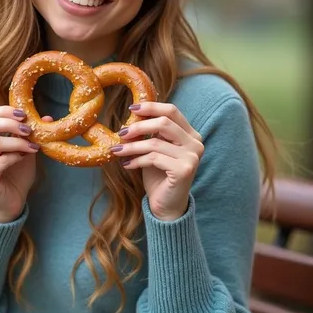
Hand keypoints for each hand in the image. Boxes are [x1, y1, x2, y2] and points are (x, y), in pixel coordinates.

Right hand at [0, 106, 51, 222]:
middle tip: (29, 128)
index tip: (24, 114)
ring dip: (18, 142)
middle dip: (10, 123)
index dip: (5, 111)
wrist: (12, 202)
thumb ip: (31, 134)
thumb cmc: (17, 174)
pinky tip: (25, 157)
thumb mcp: (26, 150)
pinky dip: (15, 156)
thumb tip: (47, 117)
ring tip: (33, 146)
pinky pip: (0, 161)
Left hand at [110, 103, 203, 220]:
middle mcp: (195, 143)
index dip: (151, 107)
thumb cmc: (159, 175)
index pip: (172, 111)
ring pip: (155, 142)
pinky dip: (136, 160)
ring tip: (117, 150)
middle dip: (139, 126)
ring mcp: (192, 157)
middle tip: (121, 132)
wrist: (166, 205)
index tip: (131, 109)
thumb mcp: (155, 149)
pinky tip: (127, 164)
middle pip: (164, 123)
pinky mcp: (184, 170)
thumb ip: (151, 133)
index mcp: (190, 134)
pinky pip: (154, 158)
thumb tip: (131, 115)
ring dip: (132, 146)